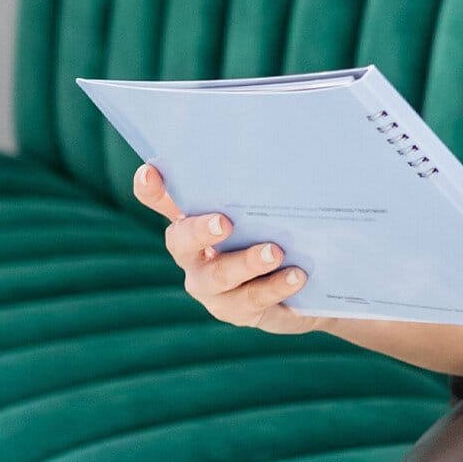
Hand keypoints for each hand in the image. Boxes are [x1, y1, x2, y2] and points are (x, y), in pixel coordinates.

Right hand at [133, 163, 325, 334]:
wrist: (312, 283)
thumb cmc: (286, 232)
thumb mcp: (274, 208)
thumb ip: (266, 189)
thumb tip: (285, 150)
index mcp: (196, 220)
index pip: (163, 201)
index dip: (152, 189)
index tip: (150, 172)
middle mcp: (194, 254)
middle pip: (181, 242)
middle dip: (199, 231)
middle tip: (224, 222)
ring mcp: (212, 287)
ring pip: (217, 277)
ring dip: (246, 263)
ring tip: (274, 252)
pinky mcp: (238, 310)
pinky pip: (251, 301)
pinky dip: (274, 287)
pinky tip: (296, 276)